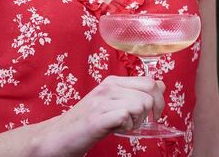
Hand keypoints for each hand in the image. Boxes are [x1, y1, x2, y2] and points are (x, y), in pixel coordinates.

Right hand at [32, 75, 164, 156]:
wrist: (57, 137)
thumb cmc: (87, 122)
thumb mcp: (113, 103)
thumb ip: (135, 93)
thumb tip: (161, 85)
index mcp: (113, 81)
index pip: (150, 82)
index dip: (159, 99)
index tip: (154, 113)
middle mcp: (108, 87)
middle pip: (149, 92)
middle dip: (153, 110)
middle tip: (141, 122)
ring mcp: (102, 101)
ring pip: (140, 104)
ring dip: (138, 121)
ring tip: (124, 126)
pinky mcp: (97, 118)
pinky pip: (126, 115)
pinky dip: (127, 127)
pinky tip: (117, 129)